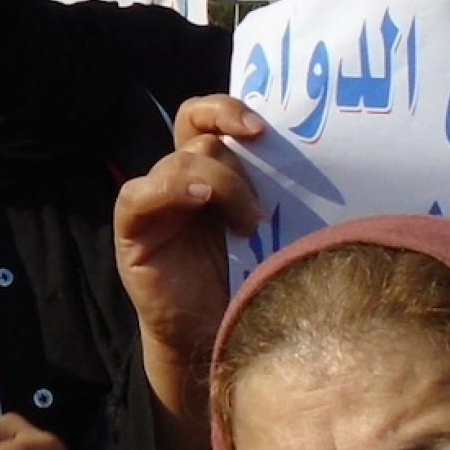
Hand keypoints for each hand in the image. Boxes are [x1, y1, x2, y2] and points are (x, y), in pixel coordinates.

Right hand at [112, 96, 266, 422]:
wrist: (218, 339)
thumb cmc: (249, 284)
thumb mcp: (269, 228)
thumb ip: (272, 192)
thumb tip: (317, 159)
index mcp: (209, 173)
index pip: (204, 118)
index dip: (227, 110)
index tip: (263, 129)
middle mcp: (178, 182)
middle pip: (198, 136)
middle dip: (234, 153)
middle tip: (262, 176)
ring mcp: (153, 205)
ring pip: (181, 163)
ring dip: (223, 186)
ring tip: (249, 227)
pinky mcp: (132, 231)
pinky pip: (138, 195)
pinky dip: (170, 190)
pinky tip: (199, 202)